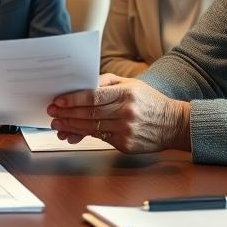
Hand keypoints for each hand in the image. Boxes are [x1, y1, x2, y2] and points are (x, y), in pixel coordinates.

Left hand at [47, 74, 190, 153]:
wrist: (173, 124)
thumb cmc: (149, 101)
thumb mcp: (132, 84)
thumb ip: (107, 82)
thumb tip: (83, 86)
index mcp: (127, 93)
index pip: (94, 96)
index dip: (73, 99)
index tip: (58, 101)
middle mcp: (126, 112)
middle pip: (89, 113)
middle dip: (67, 114)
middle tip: (52, 114)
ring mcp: (126, 130)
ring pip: (92, 128)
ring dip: (71, 127)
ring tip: (58, 125)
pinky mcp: (126, 144)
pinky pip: (100, 139)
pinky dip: (85, 137)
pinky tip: (73, 134)